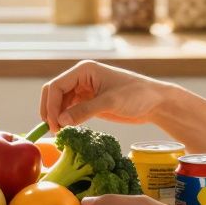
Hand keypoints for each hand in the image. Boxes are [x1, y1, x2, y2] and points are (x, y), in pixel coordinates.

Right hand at [39, 60, 168, 131]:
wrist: (155, 103)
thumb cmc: (137, 95)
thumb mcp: (110, 102)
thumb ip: (84, 110)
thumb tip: (61, 121)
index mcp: (84, 70)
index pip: (56, 86)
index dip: (51, 105)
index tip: (54, 125)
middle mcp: (81, 78)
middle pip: (54, 93)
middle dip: (51, 111)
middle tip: (54, 130)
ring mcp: (84, 90)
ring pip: (61, 103)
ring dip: (57, 117)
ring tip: (61, 133)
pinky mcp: (89, 103)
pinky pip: (70, 110)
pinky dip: (66, 120)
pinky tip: (68, 130)